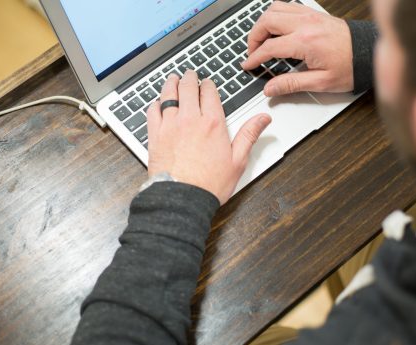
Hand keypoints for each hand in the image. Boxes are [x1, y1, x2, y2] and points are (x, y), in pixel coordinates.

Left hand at [147, 71, 271, 204]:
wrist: (183, 199)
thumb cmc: (210, 184)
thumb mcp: (238, 160)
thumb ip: (249, 135)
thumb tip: (263, 118)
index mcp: (213, 123)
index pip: (209, 93)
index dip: (208, 85)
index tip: (207, 83)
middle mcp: (190, 119)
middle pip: (188, 88)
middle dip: (190, 78)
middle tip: (189, 74)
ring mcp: (170, 126)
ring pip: (168, 95)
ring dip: (171, 84)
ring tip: (173, 79)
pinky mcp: (155, 136)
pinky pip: (152, 112)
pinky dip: (155, 103)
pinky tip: (157, 103)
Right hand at [241, 1, 353, 96]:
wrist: (368, 53)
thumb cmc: (350, 67)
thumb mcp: (320, 82)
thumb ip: (291, 84)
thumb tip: (270, 89)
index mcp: (305, 42)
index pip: (269, 47)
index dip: (254, 57)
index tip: (248, 65)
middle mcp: (306, 24)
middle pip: (267, 21)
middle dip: (253, 37)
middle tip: (252, 52)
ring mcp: (310, 16)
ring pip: (275, 8)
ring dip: (263, 23)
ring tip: (261, 40)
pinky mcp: (314, 14)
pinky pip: (288, 6)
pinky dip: (276, 15)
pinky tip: (276, 29)